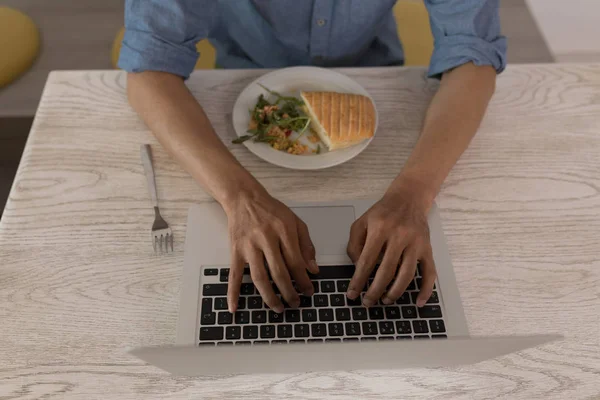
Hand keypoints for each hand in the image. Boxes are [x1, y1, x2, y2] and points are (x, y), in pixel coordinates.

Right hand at [223, 191, 318, 312]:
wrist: (244, 199)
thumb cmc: (271, 210)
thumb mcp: (295, 222)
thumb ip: (306, 245)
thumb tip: (313, 270)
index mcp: (284, 231)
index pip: (296, 262)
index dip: (304, 280)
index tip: (309, 291)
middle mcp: (266, 239)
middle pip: (279, 273)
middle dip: (289, 292)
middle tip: (296, 304)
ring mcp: (249, 246)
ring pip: (259, 277)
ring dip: (269, 297)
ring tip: (278, 308)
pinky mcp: (235, 251)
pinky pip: (234, 275)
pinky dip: (233, 293)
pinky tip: (234, 307)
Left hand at [346, 189, 436, 307]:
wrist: (409, 198)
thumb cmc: (383, 212)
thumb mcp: (361, 222)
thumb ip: (354, 244)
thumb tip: (358, 268)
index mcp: (380, 229)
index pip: (367, 261)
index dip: (358, 280)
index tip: (353, 294)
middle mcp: (400, 236)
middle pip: (386, 271)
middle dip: (375, 291)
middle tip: (367, 302)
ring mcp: (416, 243)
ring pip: (407, 275)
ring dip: (395, 293)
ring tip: (385, 300)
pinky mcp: (427, 248)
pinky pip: (430, 272)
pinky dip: (426, 290)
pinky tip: (418, 302)